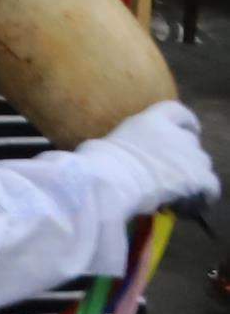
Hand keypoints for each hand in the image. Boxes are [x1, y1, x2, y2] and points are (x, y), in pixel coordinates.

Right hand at [83, 98, 218, 216]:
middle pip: (191, 142)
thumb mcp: (112, 140)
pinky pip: (211, 186)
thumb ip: (129, 142)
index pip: (178, 111)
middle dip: (186, 155)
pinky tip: (199, 202)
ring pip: (202, 164)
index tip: (191, 129)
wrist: (114, 178)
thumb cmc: (101, 160)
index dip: (187, 122)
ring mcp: (190, 156)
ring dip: (194, 173)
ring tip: (182, 189)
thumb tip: (124, 155)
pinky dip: (206, 194)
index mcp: (153, 119)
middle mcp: (176, 133)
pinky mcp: (199, 178)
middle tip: (173, 170)